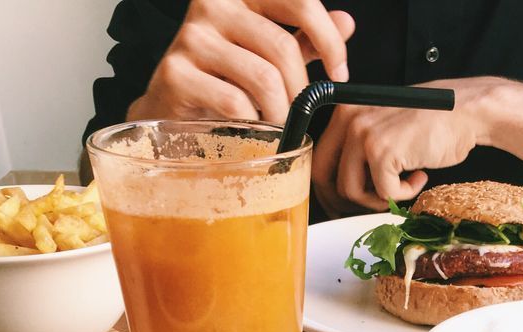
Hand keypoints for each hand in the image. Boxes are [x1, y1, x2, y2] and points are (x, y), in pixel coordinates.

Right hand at [128, 0, 354, 123]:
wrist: (175, 110)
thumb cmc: (227, 80)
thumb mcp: (271, 55)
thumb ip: (305, 39)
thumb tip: (347, 22)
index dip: (329, 39)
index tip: (340, 74)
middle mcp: (213, 4)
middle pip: (282, 47)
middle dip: (302, 91)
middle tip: (302, 115)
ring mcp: (191, 36)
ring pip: (262, 78)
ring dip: (280, 113)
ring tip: (278, 125)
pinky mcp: (176, 72)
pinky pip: (235, 102)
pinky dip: (252, 123)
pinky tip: (250, 128)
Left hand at [313, 78, 499, 216]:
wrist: (465, 110)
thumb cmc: (431, 122)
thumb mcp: (384, 126)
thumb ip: (359, 148)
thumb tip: (341, 190)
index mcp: (345, 112)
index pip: (318, 160)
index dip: (326, 190)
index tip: (341, 205)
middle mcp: (349, 120)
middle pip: (326, 179)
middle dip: (346, 202)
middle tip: (372, 204)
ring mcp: (364, 135)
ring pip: (351, 191)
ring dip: (378, 199)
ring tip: (402, 185)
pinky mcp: (383, 152)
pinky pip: (383, 194)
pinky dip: (404, 194)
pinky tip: (419, 177)